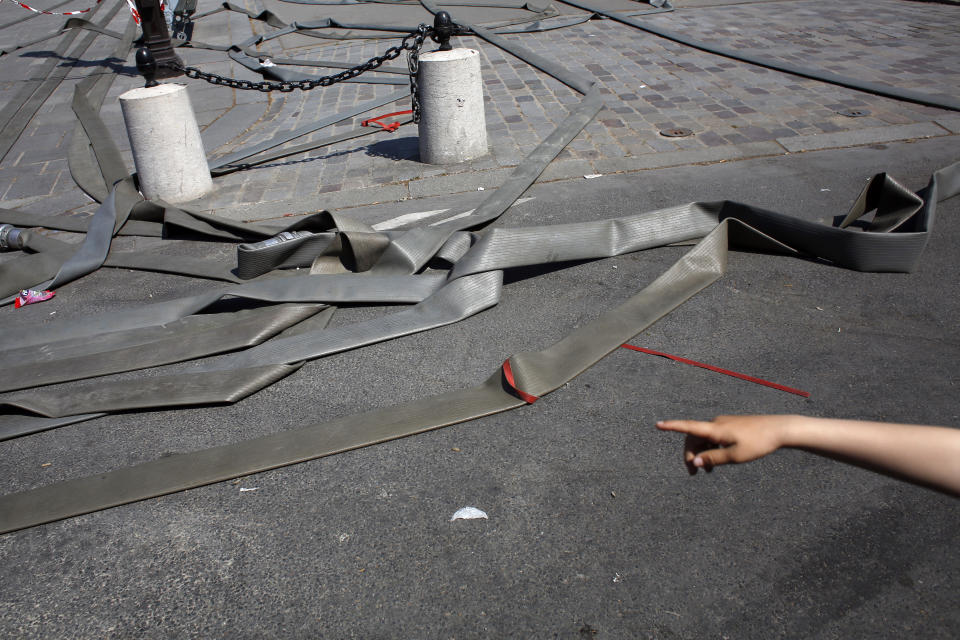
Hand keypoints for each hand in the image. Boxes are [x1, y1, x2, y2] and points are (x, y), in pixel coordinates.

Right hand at [656, 415, 796, 473]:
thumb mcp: (735, 456)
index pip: (688, 427)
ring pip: (704, 439)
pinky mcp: (730, 427)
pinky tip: (716, 463)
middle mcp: (716, 424)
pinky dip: (710, 450)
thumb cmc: (758, 443)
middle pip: (694, 438)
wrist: (779, 429)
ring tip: (706, 472)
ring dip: (702, 454)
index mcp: (715, 429)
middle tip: (693, 474)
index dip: (672, 426)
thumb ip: (713, 459)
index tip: (657, 424)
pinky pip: (714, 438)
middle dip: (690, 455)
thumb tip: (696, 462)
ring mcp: (723, 425)